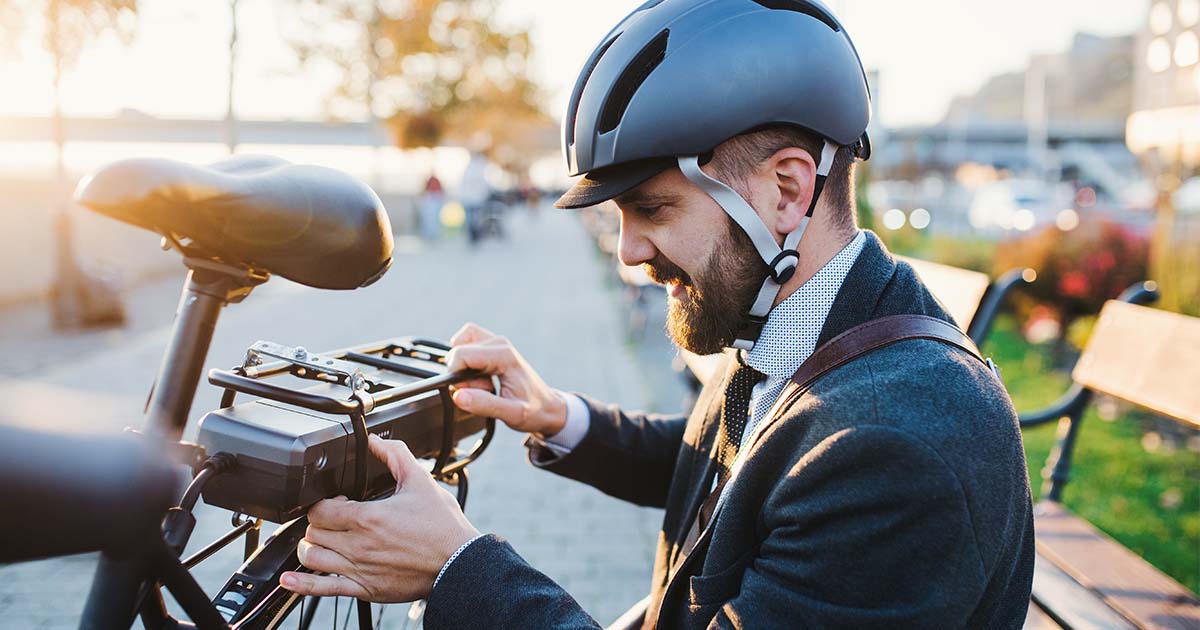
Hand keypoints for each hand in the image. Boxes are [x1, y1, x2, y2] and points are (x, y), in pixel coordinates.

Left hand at [279, 435, 479, 601]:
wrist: (458, 562)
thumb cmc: (442, 527)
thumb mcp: (420, 481)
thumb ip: (395, 455)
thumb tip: (377, 440)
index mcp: (368, 517)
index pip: (321, 509)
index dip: (324, 501)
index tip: (337, 500)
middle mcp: (359, 545)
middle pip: (313, 531)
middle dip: (319, 522)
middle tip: (333, 519)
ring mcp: (359, 569)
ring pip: (311, 557)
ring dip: (311, 546)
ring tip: (322, 541)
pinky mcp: (364, 589)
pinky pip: (323, 589)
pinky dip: (301, 584)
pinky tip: (288, 580)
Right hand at [445, 323, 567, 436]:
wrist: (548, 407)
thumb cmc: (534, 410)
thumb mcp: (511, 414)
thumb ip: (484, 404)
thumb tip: (457, 395)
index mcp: (504, 356)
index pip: (460, 355)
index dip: (456, 377)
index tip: (472, 392)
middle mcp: (499, 343)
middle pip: (458, 351)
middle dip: (461, 374)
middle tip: (484, 390)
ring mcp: (496, 343)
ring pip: (459, 345)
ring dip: (462, 367)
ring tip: (482, 384)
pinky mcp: (492, 347)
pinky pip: (466, 345)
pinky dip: (465, 361)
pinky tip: (479, 378)